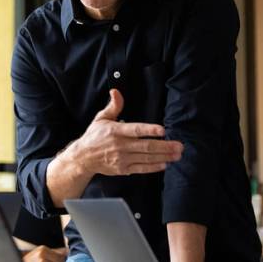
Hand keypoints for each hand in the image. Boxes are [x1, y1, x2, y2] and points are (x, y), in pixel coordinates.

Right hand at [67, 89, 183, 176]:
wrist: (83, 158)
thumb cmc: (94, 137)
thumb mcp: (101, 118)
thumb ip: (113, 106)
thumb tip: (116, 92)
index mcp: (116, 131)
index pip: (135, 130)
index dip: (150, 130)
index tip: (162, 130)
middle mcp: (120, 145)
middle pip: (146, 146)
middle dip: (164, 146)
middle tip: (179, 145)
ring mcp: (122, 159)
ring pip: (146, 158)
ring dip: (164, 157)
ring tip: (177, 154)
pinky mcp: (123, 169)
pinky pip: (141, 169)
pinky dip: (153, 167)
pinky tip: (164, 164)